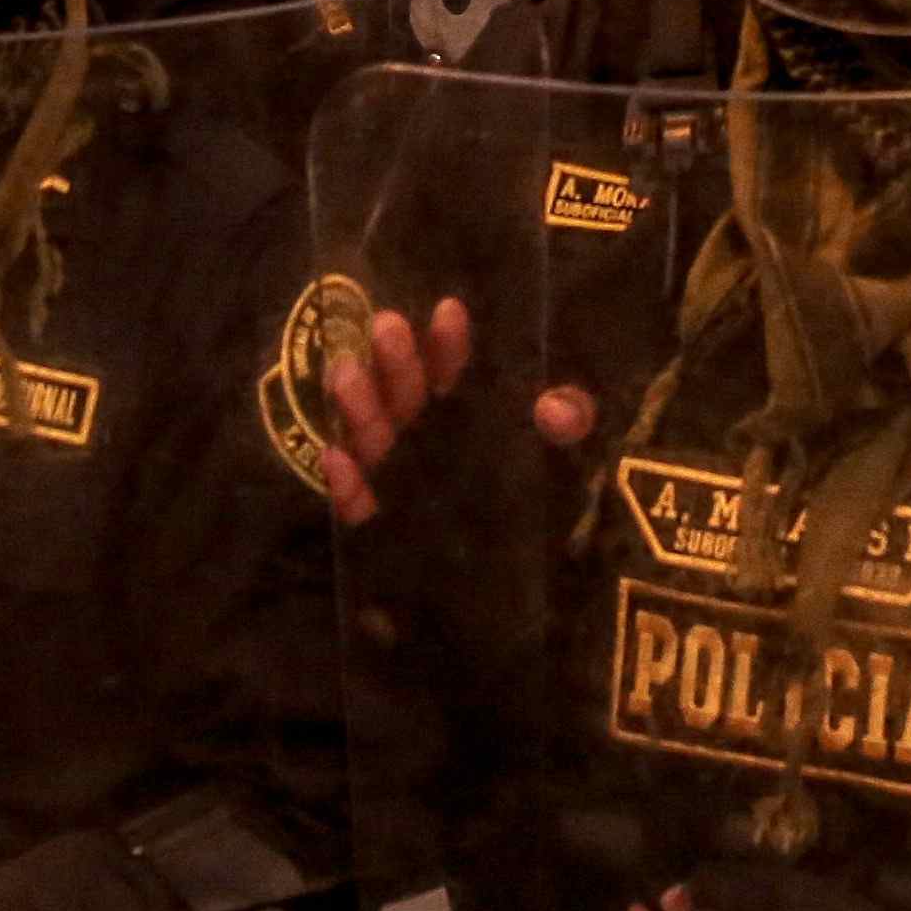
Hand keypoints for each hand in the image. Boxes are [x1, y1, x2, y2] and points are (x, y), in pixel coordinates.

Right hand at [314, 292, 595, 528]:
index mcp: (471, 418)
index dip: (451, 343)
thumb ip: (572, 424)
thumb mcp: (573, 459)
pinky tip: (336, 456)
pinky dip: (346, 486)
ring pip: (374, 442)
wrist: (536, 600)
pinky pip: (359, 508)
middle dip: (396, 361)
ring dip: (359, 407)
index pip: (456, 372)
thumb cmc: (553, 513)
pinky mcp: (386, 534)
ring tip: (347, 373)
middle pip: (406, 397)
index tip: (450, 310)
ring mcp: (405, 487)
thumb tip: (551, 407)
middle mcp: (431, 445)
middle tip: (388, 326)